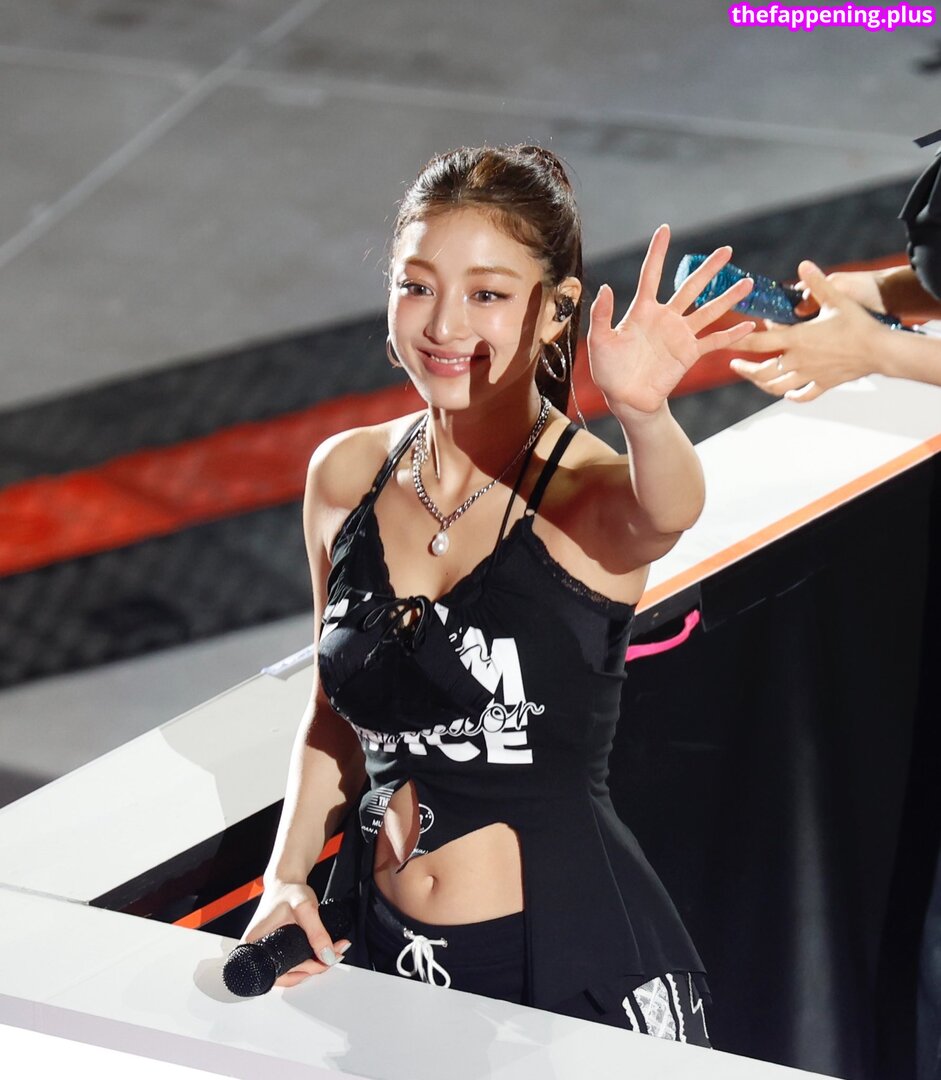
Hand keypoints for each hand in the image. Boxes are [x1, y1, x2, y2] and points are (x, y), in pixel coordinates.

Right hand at [242, 880, 350, 986]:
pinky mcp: (276, 948)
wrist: (286, 880)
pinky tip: (323, 951)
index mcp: (254, 944)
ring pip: (293, 969)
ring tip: (333, 951)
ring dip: (315, 963)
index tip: (322, 962)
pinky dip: (310, 958)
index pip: (278, 974)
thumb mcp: (305, 908)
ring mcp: (267, 951)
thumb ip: (317, 932)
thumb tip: (327, 957)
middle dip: (315, 967)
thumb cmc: (288, 891)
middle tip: (334, 955)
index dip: (302, 973)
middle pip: (288, 974)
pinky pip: (293, 961)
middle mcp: (257, 951)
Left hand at [586, 224, 755, 416]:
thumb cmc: (608, 370)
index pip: (651, 275)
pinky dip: (731, 334)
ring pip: (708, 311)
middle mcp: (665, 318)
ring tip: (748, 283)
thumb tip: (606, 288)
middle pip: (691, 287)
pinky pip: (713, 341)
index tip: (665, 229)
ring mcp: (679, 335)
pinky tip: (749, 324)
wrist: (625, 398)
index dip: (658, 252)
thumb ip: (602, 315)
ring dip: (728, 298)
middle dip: (709, 269)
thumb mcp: (599, 341)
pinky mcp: (689, 354)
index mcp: (642, 311)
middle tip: (727, 250)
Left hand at [730, 260, 888, 402]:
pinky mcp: (824, 384)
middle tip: (734, 365)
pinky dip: (793, 396)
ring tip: (755, 377)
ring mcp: (809, 375)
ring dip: (762, 384)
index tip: (725, 339)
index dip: (739, 340)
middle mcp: (798, 361)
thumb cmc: (858, 323)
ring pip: (777, 387)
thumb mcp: (836, 299)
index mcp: (796, 339)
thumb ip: (817, 282)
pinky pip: (803, 395)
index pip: (758, 342)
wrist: (881, 350)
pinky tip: (788, 394)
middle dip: (744, 369)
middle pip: (761, 371)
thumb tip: (803, 264)